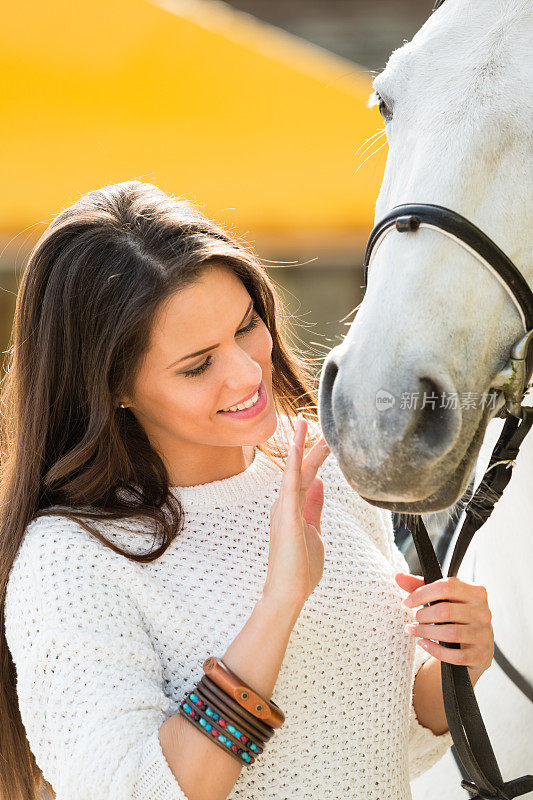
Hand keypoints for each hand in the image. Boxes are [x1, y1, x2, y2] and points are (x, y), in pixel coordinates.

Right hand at [262, 414, 330, 611]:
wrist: (288, 593)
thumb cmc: (300, 568)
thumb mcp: (314, 531)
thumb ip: (314, 507)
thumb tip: (320, 484)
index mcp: (292, 507)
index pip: (307, 476)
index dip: (316, 456)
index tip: (325, 438)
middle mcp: (284, 504)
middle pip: (303, 468)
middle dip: (312, 446)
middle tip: (321, 423)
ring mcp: (284, 508)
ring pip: (295, 470)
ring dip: (300, 445)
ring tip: (304, 422)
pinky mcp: (287, 515)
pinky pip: (290, 483)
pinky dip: (294, 463)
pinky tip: (297, 445)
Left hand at [395, 573, 494, 678]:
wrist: (474, 645)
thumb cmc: (456, 616)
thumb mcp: (442, 598)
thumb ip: (420, 585)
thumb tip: (397, 576)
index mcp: (476, 592)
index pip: (447, 586)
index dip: (422, 593)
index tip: (406, 602)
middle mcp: (484, 612)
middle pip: (446, 610)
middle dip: (423, 615)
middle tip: (413, 619)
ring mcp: (484, 635)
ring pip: (451, 633)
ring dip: (425, 632)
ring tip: (413, 630)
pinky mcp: (481, 655)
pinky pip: (455, 655)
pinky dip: (435, 650)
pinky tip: (423, 644)